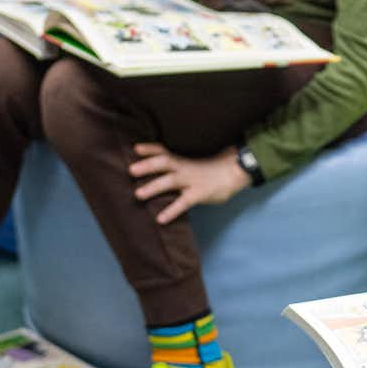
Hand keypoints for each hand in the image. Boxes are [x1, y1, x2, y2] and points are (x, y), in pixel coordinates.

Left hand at [129, 144, 249, 223]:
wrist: (235, 172)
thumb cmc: (212, 171)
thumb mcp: (193, 166)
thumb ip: (177, 169)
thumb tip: (159, 176)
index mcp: (182, 161)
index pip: (163, 151)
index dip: (149, 149)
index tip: (135, 148)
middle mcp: (185, 168)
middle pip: (164, 162)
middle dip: (147, 166)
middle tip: (131, 170)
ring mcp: (192, 180)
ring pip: (170, 181)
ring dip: (153, 187)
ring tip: (138, 194)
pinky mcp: (199, 194)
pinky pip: (184, 203)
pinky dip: (171, 211)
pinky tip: (161, 219)